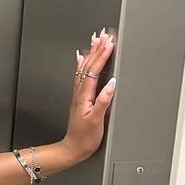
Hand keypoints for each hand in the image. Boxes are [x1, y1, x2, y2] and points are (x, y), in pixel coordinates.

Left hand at [63, 29, 116, 162]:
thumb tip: (111, 84)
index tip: (110, 44)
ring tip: (96, 41)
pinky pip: (81, 77)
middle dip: (96, 50)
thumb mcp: (96, 120)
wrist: (73, 149)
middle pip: (88, 66)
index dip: (102, 56)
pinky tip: (82, 59)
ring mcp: (79, 95)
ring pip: (84, 69)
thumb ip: (103, 101)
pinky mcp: (80, 99)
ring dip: (90, 54)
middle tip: (104, 36)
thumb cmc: (84, 138)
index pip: (94, 71)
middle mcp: (79, 94)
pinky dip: (83, 65)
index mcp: (84, 97)